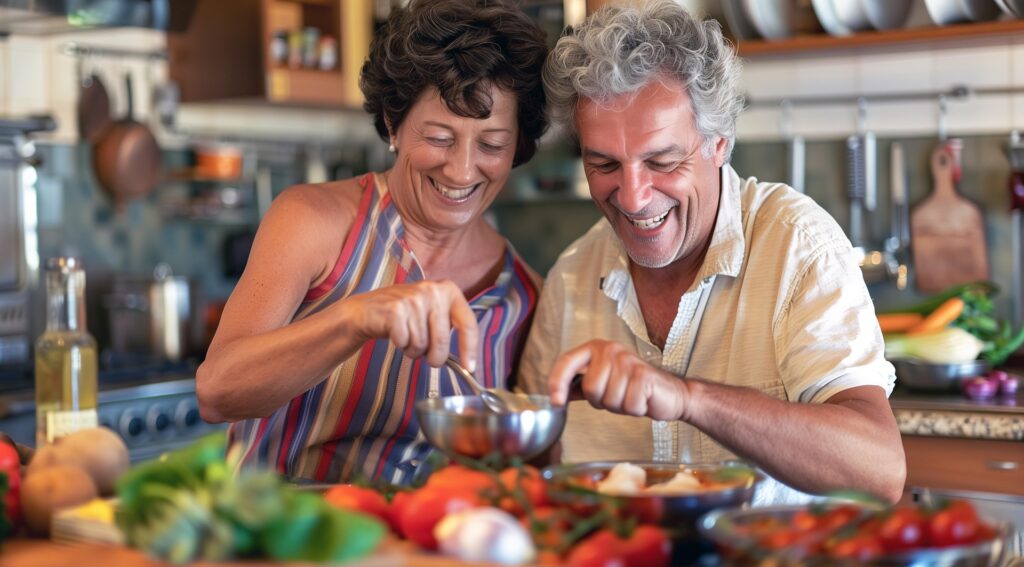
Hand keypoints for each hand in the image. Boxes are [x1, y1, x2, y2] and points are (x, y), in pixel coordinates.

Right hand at [344, 280, 478, 370]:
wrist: (366, 311)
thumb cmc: (403, 317)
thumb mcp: (431, 314)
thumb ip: (449, 328)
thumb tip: (469, 363)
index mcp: (448, 290)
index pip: (467, 323)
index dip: (470, 348)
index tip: (469, 367)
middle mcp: (432, 290)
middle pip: (443, 341)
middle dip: (434, 356)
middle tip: (425, 355)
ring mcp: (413, 298)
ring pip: (422, 344)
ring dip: (413, 349)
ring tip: (406, 336)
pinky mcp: (395, 309)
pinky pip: (405, 343)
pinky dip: (400, 345)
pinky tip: (395, 333)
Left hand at [548, 339, 687, 421]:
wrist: (670, 393)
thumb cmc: (634, 388)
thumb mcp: (603, 384)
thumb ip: (579, 386)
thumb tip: (555, 394)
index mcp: (596, 348)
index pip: (566, 361)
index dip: (556, 382)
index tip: (556, 402)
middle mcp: (611, 350)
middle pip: (590, 388)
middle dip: (601, 401)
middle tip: (617, 396)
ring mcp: (628, 361)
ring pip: (608, 399)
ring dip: (619, 406)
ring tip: (630, 397)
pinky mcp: (643, 376)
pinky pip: (627, 405)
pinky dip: (634, 410)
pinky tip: (642, 400)